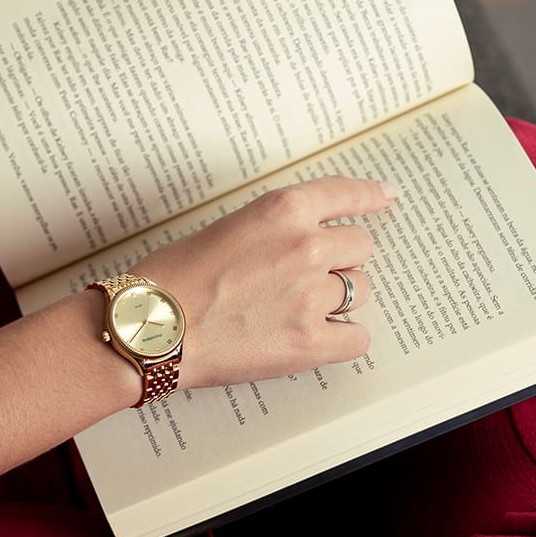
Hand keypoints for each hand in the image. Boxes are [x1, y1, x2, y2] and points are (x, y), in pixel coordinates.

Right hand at [131, 177, 396, 388]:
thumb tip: (304, 238)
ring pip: (361, 289)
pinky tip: (315, 336)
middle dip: (340, 257)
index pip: (346, 194)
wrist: (150, 328)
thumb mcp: (227, 227)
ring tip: (299, 307)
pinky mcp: (310, 343)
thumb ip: (274, 227)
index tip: (385, 196)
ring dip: (339, 296)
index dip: (370, 196)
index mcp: (283, 210)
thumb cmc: (171, 277)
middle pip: (359, 245)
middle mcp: (306, 248)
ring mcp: (312, 297)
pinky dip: (341, 337)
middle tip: (308, 273)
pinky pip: (357, 337)